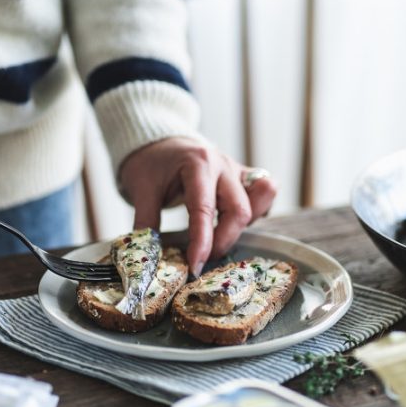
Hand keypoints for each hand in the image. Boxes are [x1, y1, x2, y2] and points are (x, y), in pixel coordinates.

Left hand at [119, 138, 276, 275]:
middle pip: (239, 210)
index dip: (201, 242)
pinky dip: (258, 212)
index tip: (194, 266)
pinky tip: (234, 225)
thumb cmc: (151, 162)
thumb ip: (146, 221)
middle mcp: (223, 166)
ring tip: (216, 241)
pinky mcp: (243, 178)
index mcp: (198, 164)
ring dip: (240, 229)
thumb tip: (148, 254)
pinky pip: (265, 193)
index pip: (204, 209)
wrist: (160, 140)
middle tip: (201, 259)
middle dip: (223, 241)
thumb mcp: (141, 188)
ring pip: (257, 203)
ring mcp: (237, 171)